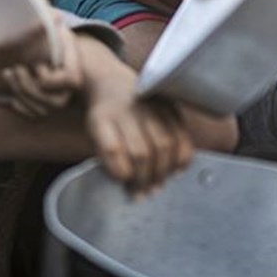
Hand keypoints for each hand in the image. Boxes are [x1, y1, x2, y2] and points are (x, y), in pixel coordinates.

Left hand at [2, 19, 84, 117]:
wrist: (20, 49)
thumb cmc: (33, 37)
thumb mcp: (37, 30)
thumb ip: (44, 25)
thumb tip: (56, 16)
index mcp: (74, 69)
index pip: (70, 80)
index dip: (50, 76)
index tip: (37, 64)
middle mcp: (67, 90)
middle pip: (55, 103)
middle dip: (29, 87)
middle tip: (14, 69)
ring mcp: (54, 101)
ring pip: (40, 110)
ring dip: (20, 92)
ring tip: (7, 73)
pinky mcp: (40, 108)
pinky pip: (31, 115)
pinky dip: (18, 105)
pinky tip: (8, 93)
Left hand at [80, 46, 194, 190]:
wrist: (113, 81)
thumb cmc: (105, 117)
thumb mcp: (93, 132)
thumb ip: (107, 156)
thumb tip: (127, 183)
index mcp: (103, 116)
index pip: (112, 148)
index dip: (119, 170)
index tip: (122, 183)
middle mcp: (128, 109)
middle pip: (141, 151)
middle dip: (142, 179)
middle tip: (141, 195)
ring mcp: (152, 106)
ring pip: (164, 145)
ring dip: (162, 172)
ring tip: (156, 187)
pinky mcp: (171, 106)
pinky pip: (182, 136)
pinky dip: (181, 158)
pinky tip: (175, 171)